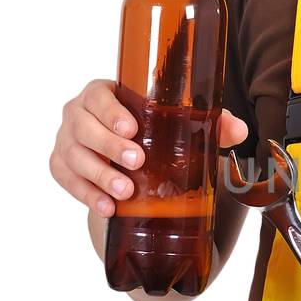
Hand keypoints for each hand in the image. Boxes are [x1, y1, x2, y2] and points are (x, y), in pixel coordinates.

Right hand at [49, 79, 250, 216]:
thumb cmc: (151, 130)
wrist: (127, 155)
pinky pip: (66, 180)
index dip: (110, 111)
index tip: (132, 128)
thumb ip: (209, 122)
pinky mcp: (61, 166)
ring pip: (73, 156)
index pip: (98, 95)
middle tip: (136, 163)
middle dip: (109, 145)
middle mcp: (78, 113)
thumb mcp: (178, 123)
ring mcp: (66, 141)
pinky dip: (86, 194)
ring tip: (125, 192)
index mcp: (103, 93)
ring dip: (98, 175)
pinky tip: (107, 207)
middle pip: (82, 126)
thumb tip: (238, 130)